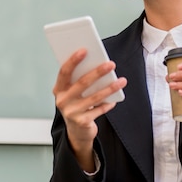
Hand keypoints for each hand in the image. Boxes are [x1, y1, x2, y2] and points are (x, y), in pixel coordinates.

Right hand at [53, 48, 126, 170]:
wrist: (76, 132)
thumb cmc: (76, 105)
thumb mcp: (74, 93)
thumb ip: (79, 80)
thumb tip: (97, 64)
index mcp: (59, 89)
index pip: (64, 72)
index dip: (73, 60)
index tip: (84, 50)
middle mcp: (63, 100)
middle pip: (82, 83)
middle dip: (98, 72)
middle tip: (111, 64)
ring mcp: (72, 112)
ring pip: (94, 96)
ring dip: (110, 88)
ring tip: (122, 81)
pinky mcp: (82, 121)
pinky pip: (99, 109)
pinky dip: (108, 104)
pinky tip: (115, 99)